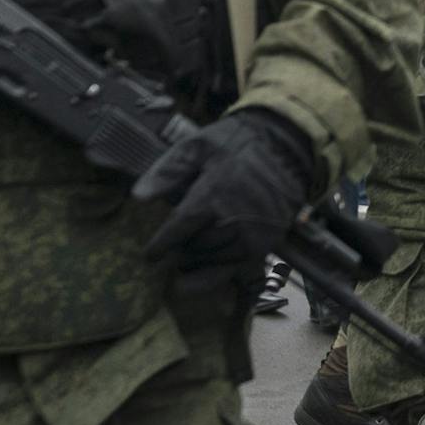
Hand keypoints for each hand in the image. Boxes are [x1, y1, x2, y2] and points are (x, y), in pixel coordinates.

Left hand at [133, 108, 313, 278]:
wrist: (286, 146)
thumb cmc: (236, 143)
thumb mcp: (198, 146)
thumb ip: (167, 171)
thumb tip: (138, 196)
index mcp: (215, 193)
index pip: (181, 227)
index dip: (161, 244)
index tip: (149, 256)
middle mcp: (235, 218)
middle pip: (197, 247)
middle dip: (180, 250)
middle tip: (172, 248)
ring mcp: (254, 234)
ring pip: (215, 260)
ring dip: (197, 262)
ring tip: (184, 261)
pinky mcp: (267, 242)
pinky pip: (236, 270)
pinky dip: (214, 277)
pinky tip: (196, 281)